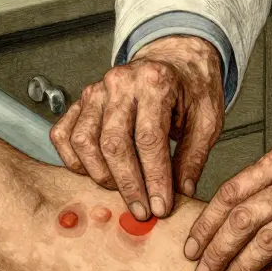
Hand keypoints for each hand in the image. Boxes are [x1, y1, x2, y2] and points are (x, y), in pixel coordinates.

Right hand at [50, 35, 224, 220]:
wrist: (175, 60)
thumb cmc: (191, 88)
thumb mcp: (208, 118)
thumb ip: (194, 155)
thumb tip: (182, 190)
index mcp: (155, 82)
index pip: (149, 139)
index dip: (154, 178)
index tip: (160, 206)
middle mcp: (120, 82)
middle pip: (113, 143)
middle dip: (128, 185)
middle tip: (142, 210)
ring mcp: (96, 90)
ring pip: (84, 141)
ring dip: (100, 175)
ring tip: (122, 190)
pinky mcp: (81, 101)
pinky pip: (64, 135)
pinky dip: (73, 161)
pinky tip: (95, 173)